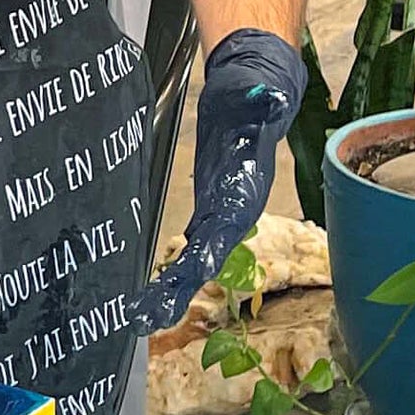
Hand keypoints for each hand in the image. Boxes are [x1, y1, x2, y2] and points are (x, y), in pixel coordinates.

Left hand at [132, 28, 307, 331]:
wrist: (255, 97)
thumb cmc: (254, 96)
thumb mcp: (258, 96)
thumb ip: (264, 103)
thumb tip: (272, 97)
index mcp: (245, 190)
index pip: (225, 226)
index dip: (207, 252)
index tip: (186, 278)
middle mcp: (234, 211)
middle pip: (206, 256)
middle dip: (180, 288)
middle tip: (148, 318)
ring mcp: (220, 214)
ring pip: (195, 259)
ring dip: (172, 288)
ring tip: (142, 317)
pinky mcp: (207, 211)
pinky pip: (188, 248)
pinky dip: (171, 271)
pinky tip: (149, 293)